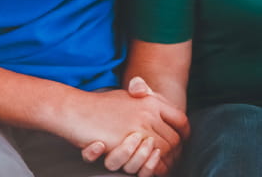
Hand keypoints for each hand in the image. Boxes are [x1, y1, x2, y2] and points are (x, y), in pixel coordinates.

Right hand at [64, 77, 188, 175]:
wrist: (76, 109)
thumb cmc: (100, 104)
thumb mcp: (126, 96)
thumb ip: (142, 96)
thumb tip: (155, 101)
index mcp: (151, 100)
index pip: (179, 118)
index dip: (185, 131)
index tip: (184, 139)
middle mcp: (149, 112)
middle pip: (174, 137)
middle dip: (176, 151)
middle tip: (174, 159)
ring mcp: (139, 127)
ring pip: (163, 149)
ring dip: (164, 159)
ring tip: (163, 164)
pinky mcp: (127, 142)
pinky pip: (147, 158)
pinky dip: (152, 165)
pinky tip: (151, 165)